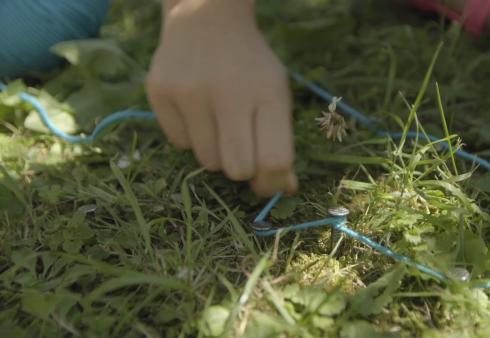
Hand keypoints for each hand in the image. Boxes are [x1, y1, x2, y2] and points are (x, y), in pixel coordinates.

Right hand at [147, 0, 296, 195]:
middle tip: (241, 146)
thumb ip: (281, 142)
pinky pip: (180, 144)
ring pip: (206, 162)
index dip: (272, 182)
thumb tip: (286, 190)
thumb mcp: (275, 94)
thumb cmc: (249, 67)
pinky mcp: (160, 91)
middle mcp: (228, 90)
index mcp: (268, 91)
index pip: (274, 160)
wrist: (206, 18)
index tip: (267, 181)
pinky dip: (191, 136)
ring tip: (218, 119)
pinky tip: (196, 108)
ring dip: (215, 151)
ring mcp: (189, 91)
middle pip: (237, 169)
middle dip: (242, 169)